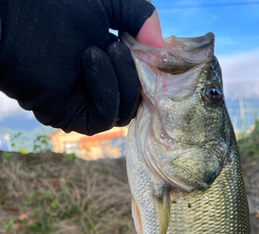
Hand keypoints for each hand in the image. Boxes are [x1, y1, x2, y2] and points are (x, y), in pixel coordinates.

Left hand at [0, 0, 163, 134]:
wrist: (14, 17)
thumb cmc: (54, 6)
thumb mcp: (109, 3)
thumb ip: (140, 17)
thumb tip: (163, 47)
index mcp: (109, 63)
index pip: (142, 80)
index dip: (153, 70)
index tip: (156, 52)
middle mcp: (99, 87)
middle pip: (138, 100)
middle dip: (138, 75)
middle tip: (125, 47)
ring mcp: (85, 103)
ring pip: (125, 112)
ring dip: (122, 80)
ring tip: (102, 47)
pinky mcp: (71, 116)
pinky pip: (104, 117)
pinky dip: (106, 91)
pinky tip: (91, 59)